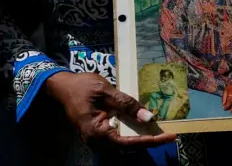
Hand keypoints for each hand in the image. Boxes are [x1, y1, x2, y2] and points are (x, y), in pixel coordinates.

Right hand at [46, 72, 176, 149]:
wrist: (63, 86)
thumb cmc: (82, 86)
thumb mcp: (106, 91)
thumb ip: (127, 104)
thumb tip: (148, 117)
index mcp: (95, 131)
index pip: (127, 142)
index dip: (149, 141)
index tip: (167, 137)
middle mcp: (95, 140)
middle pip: (127, 147)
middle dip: (148, 142)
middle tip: (168, 136)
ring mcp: (96, 139)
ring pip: (123, 145)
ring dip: (141, 140)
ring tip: (160, 135)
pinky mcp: (98, 134)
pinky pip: (118, 139)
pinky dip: (133, 136)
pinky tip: (145, 130)